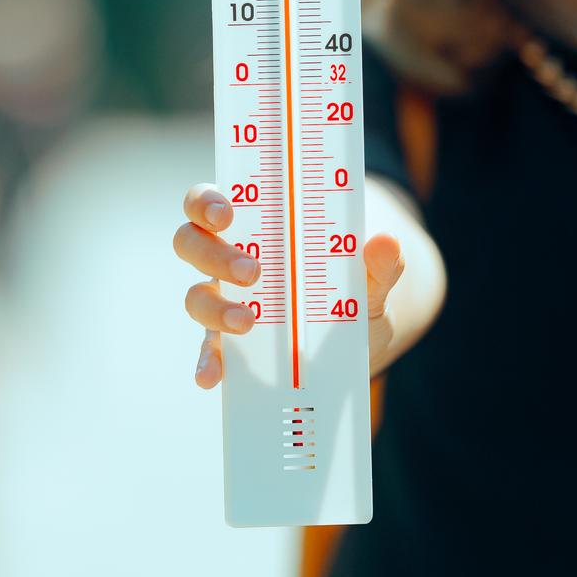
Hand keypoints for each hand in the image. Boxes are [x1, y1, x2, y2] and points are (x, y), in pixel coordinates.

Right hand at [177, 182, 406, 388]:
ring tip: (248, 322)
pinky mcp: (231, 343)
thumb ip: (382, 262)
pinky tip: (212, 375)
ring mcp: (226, 301)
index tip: (225, 214)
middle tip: (252, 272)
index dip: (205, 202)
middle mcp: (229, 257)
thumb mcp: (374, 275)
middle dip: (213, 254)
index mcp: (255, 224)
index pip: (208, 201)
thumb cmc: (357, 286)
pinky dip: (207, 362)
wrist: (361, 334)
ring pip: (196, 296)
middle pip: (191, 243)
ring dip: (214, 307)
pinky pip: (209, 350)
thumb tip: (385, 242)